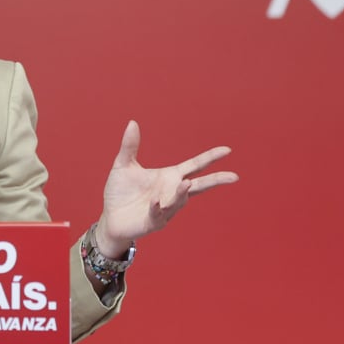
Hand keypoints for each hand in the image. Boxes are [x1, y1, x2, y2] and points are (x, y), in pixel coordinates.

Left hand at [96, 120, 237, 256]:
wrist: (110, 217)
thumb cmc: (120, 192)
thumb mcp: (124, 165)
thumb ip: (130, 146)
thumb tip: (133, 122)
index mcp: (169, 177)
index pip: (194, 166)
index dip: (210, 158)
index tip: (227, 150)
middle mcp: (172, 192)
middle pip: (199, 186)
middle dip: (215, 180)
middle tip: (234, 176)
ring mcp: (165, 209)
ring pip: (179, 200)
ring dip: (183, 192)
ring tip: (186, 182)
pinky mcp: (153, 222)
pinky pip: (158, 214)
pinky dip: (158, 208)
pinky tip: (155, 201)